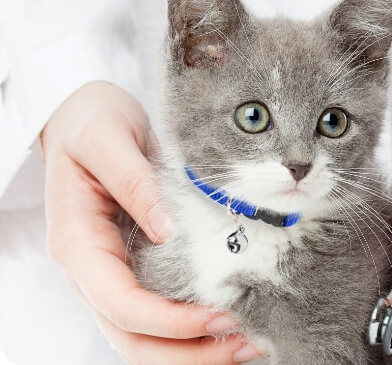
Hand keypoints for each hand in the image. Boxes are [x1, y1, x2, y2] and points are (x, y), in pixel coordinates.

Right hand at [42, 82, 260, 363]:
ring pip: (143, 336)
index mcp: (79, 243)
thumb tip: (167, 230)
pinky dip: (188, 331)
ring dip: (192, 351)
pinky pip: (155, 313)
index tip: (221, 316)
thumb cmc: (90, 123)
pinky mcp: (133, 266)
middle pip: (132, 337)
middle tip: (246, 345)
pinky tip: (224, 326)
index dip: (171, 321)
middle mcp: (92, 269)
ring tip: (245, 346)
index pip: (122, 304)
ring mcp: (112, 272)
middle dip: (188, 352)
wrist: (81, 116)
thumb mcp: (107, 139)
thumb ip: (135, 183)